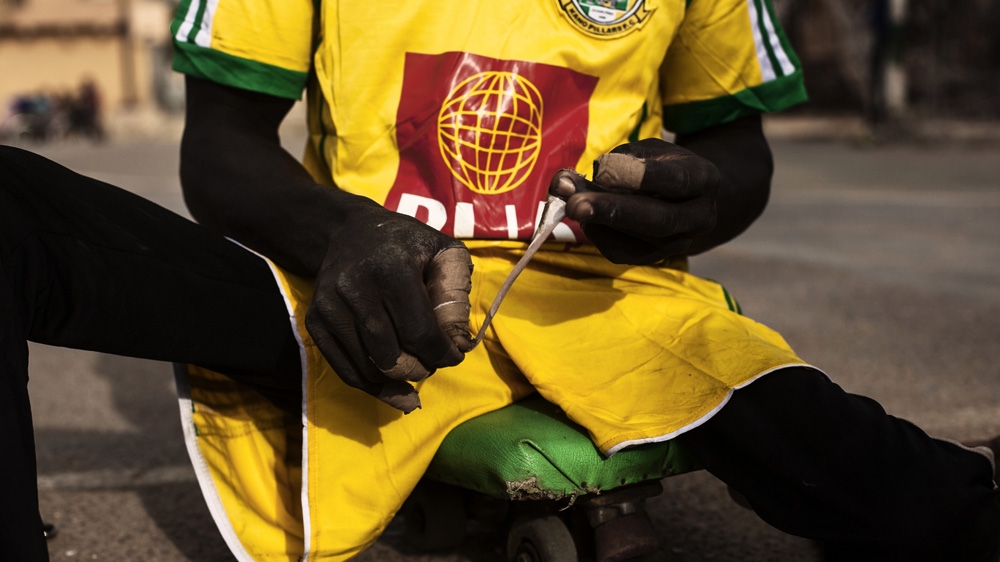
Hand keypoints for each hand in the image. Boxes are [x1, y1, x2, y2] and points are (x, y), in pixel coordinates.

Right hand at [305, 199, 473, 412]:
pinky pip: (346, 371)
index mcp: (390, 269)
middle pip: (393, 358)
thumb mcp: (444, 253)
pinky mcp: (315, 321)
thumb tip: (459, 344)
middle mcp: (354, 289)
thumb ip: (456, 297)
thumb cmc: (406, 245)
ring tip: (415, 366)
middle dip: (421, 368)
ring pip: (369, 370)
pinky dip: (373, 386)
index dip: (443, 354)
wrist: (349, 231)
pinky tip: (393, 386)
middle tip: (432, 359)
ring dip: (398, 380)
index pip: (420, 333)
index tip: (455, 355)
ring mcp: (329, 307)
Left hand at [550, 138, 720, 264]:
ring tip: (568, 200)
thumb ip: (618, 161)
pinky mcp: (655, 258)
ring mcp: (679, 242)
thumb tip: (577, 182)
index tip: (604, 169)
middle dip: (612, 211)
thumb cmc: (661, 165)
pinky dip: (597, 234)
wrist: (685, 199)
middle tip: (574, 205)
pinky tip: (587, 217)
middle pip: (658, 220)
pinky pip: (620, 252)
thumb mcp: (649, 151)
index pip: (675, 180)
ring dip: (596, 221)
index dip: (641, 176)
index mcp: (704, 180)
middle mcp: (700, 217)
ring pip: (636, 239)